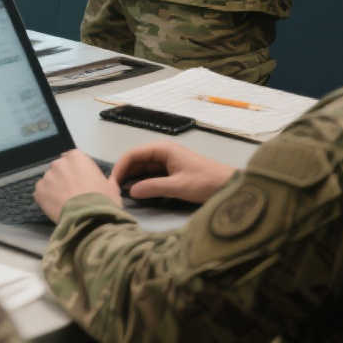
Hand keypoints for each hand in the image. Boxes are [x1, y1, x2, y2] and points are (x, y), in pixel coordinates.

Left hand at [34, 150, 120, 220]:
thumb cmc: (103, 201)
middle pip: (60, 168)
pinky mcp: (39, 191)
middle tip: (74, 192)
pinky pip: (41, 192)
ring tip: (65, 202)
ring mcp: (47, 177)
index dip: (77, 170)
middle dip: (65, 178)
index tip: (81, 180)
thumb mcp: (112, 188)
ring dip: (55, 188)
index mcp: (77, 157)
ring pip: (50, 180)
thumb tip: (107, 181)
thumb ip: (106, 180)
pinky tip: (57, 207)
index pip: (73, 158)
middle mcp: (59, 163)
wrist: (88, 219)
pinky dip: (47, 199)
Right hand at [112, 141, 235, 203]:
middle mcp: (163, 152)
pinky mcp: (173, 171)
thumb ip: (153, 187)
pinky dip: (143, 182)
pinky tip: (138, 192)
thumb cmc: (206, 182)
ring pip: (143, 168)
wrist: (231, 186)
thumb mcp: (179, 186)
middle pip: (136, 160)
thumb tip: (130, 191)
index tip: (111, 184)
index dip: (120, 168)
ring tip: (121, 193)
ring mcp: (168, 162)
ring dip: (132, 179)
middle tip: (113, 190)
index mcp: (163, 149)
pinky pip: (151, 175)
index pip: (132, 154)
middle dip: (124, 173)